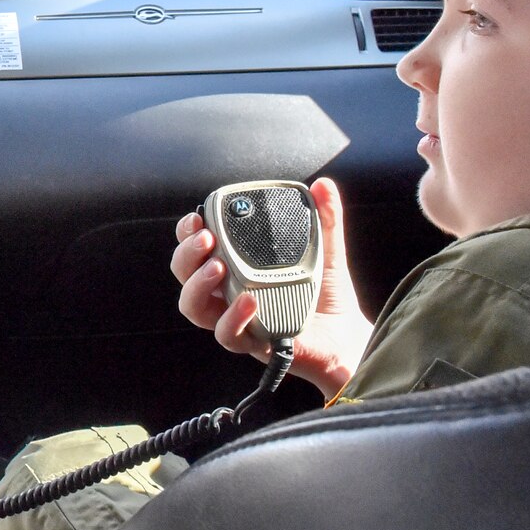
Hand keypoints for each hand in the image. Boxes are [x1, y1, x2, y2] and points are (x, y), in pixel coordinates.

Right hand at [170, 177, 373, 398]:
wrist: (345, 334)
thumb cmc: (327, 293)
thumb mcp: (325, 251)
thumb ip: (325, 220)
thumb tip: (324, 186)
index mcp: (235, 266)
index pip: (196, 247)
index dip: (187, 232)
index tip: (197, 217)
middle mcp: (226, 292)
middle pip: (184, 274)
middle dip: (187, 254)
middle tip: (206, 239)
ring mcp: (235, 319)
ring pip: (194, 307)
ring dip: (198, 285)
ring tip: (217, 268)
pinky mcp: (251, 343)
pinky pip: (228, 334)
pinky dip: (233, 317)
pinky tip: (248, 300)